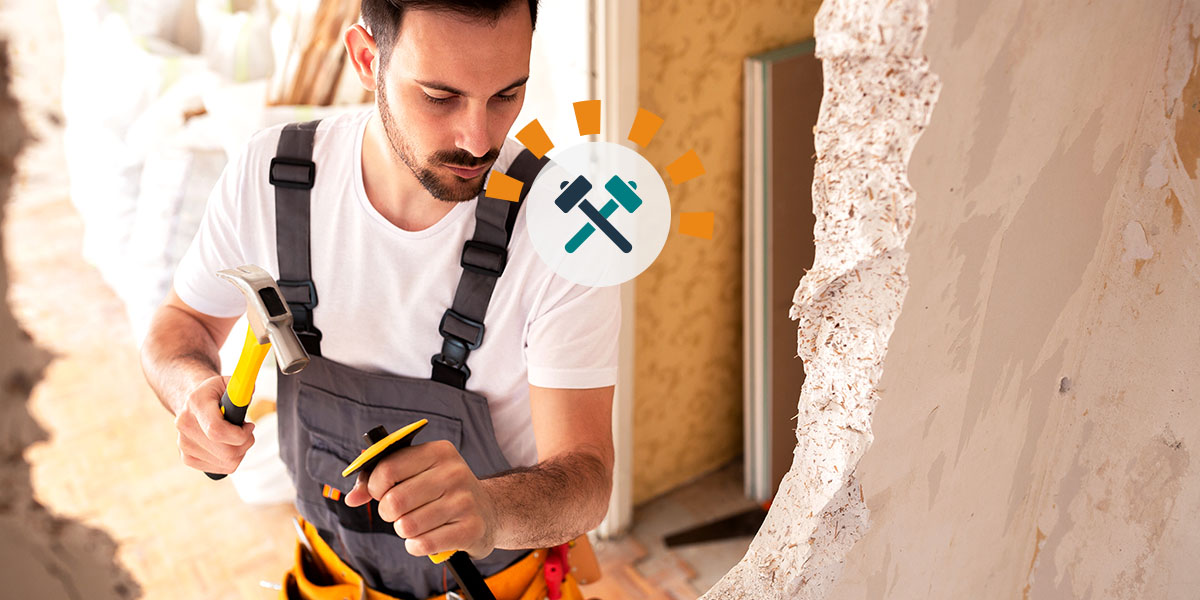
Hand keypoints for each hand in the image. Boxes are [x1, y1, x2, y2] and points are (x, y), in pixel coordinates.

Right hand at [172, 374, 255, 473]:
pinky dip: (231, 459)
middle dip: (245, 443)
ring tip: (237, 436)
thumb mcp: (227, 382)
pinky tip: (228, 445)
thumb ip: (241, 386)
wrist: (192, 403)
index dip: (240, 434)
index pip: (216, 430)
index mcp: (195, 403)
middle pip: (226, 451)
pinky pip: (221, 469)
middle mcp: (185, 425)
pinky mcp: (187, 458)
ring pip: (227, 462)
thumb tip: (250, 391)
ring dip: (240, 452)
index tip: (249, 426)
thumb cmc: (214, 393)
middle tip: (247, 431)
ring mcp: (184, 444)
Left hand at [343, 440, 498, 559]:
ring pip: (407, 526)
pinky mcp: (470, 529)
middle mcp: (454, 473)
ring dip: (404, 530)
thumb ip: (380, 480)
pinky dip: (416, 546)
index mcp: (439, 451)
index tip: (382, 493)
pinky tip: (426, 537)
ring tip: (417, 523)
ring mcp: (465, 501)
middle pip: (394, 501)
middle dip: (389, 513)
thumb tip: (351, 498)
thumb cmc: (443, 491)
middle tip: (400, 512)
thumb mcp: (417, 473)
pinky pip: (423, 544)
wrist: (488, 511)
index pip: (387, 468)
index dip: (375, 487)